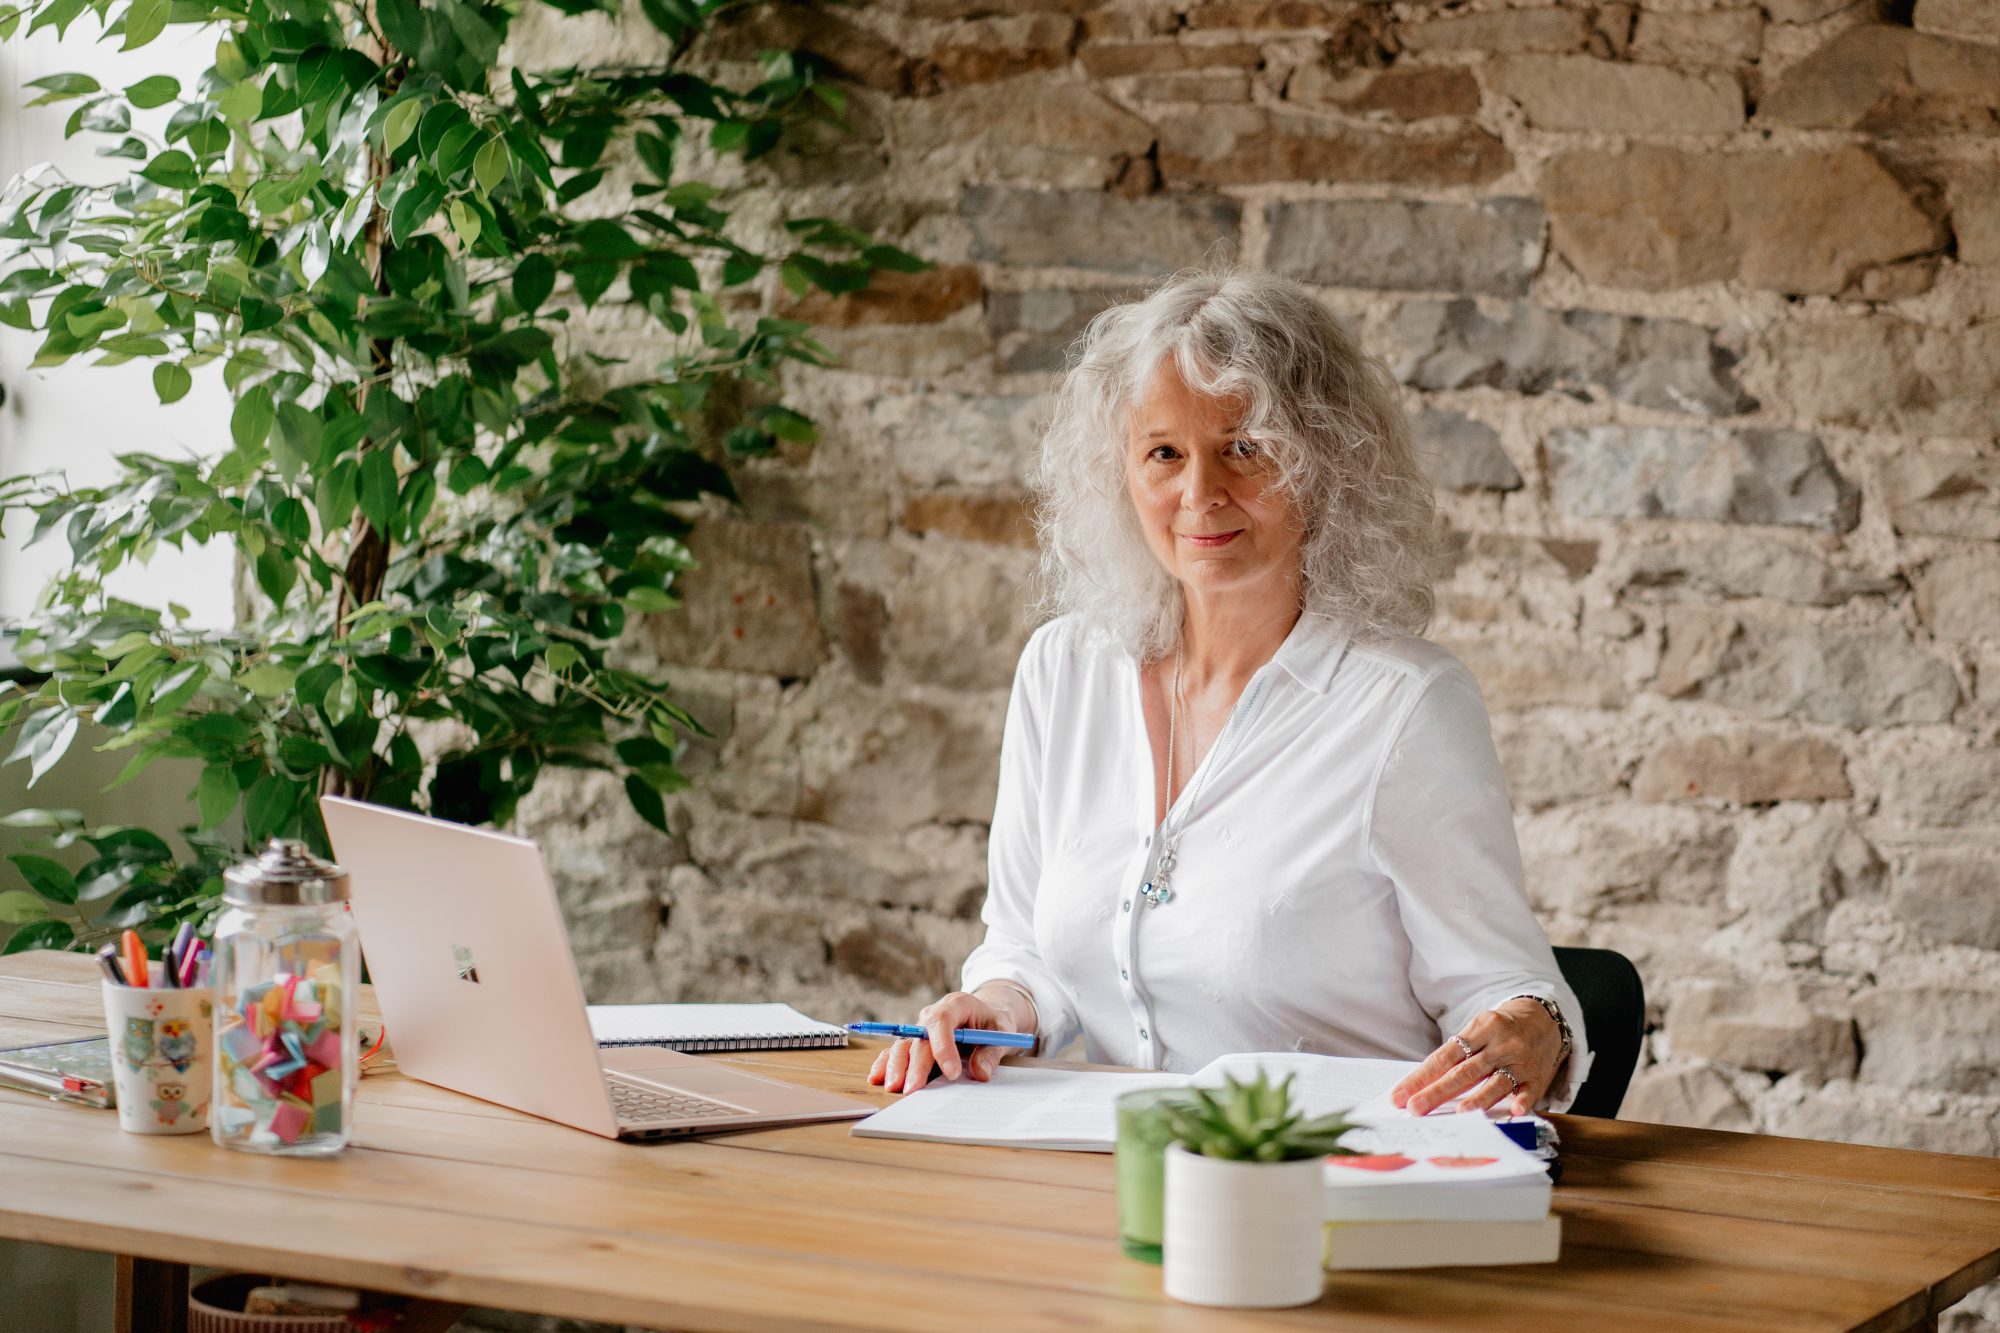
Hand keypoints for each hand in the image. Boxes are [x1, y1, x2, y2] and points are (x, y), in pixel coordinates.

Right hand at [866, 990, 1012, 1095]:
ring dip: (896, 1066)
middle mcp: (933, 1014)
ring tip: (893, 1087)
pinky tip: (877, 1077)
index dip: (943, 1046)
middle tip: (913, 1089)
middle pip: (919, 1038)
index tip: (951, 1073)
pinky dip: (886, 1063)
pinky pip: (898, 1051)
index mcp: (956, 1004)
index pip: (942, 1021)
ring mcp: (921, 1029)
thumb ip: (991, 1052)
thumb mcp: (1002, 1033)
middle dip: (915, 1065)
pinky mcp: (915, 1042)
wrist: (987, 1016)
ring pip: (903, 1045)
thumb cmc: (993, 1023)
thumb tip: (980, 1073)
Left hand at [1390, 999, 1565, 1116]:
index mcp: (1479, 1029)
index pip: (1444, 1056)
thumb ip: (1456, 1054)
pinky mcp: (1537, 1077)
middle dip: (1438, 1091)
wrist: (1544, 1018)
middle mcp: (1498, 1045)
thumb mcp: (1478, 1030)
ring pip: (1496, 1081)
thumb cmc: (1501, 1029)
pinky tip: (1515, 1111)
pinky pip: (1530, 1091)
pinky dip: (1523, 1101)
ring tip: (1461, 1113)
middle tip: (1415, 1108)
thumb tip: (1424, 1084)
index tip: (1400, 1096)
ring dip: (1479, 1098)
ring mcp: (1519, 1061)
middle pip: (1464, 1071)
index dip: (1421, 1077)